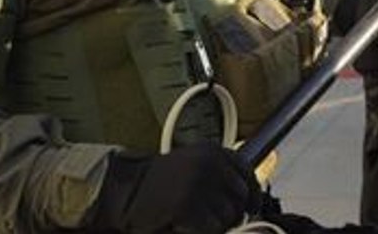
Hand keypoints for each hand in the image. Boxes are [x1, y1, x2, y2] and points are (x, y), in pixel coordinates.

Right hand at [90, 142, 260, 233]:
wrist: (124, 190)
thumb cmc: (157, 182)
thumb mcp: (194, 166)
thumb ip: (220, 175)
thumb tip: (249, 200)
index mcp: (213, 151)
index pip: (247, 172)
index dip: (253, 193)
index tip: (252, 206)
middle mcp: (210, 164)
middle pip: (241, 197)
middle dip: (233, 212)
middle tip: (213, 218)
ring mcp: (199, 184)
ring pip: (229, 215)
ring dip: (216, 224)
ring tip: (194, 218)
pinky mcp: (187, 206)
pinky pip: (212, 228)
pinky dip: (202, 231)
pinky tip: (185, 224)